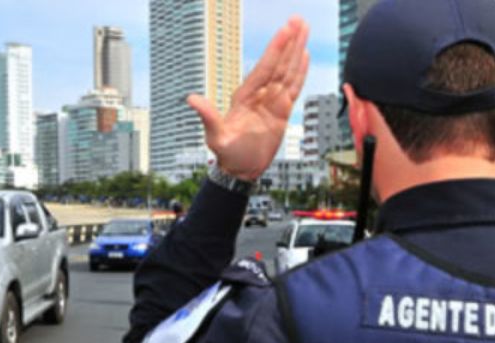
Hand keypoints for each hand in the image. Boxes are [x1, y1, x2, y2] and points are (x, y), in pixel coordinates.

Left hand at [187, 17, 309, 180]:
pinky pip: (293, 88)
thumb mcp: (215, 136)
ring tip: (304, 30)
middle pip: (278, 63)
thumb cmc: (226, 154)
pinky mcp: (281, 111)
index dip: (276, 49)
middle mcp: (259, 94)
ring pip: (287, 71)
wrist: (240, 169)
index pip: (264, 68)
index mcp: (245, 96)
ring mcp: (271, 101)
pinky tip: (304, 56)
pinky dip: (300, 72)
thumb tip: (191, 99)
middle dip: (289, 42)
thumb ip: (208, 117)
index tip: (285, 30)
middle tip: (299, 20)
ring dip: (296, 51)